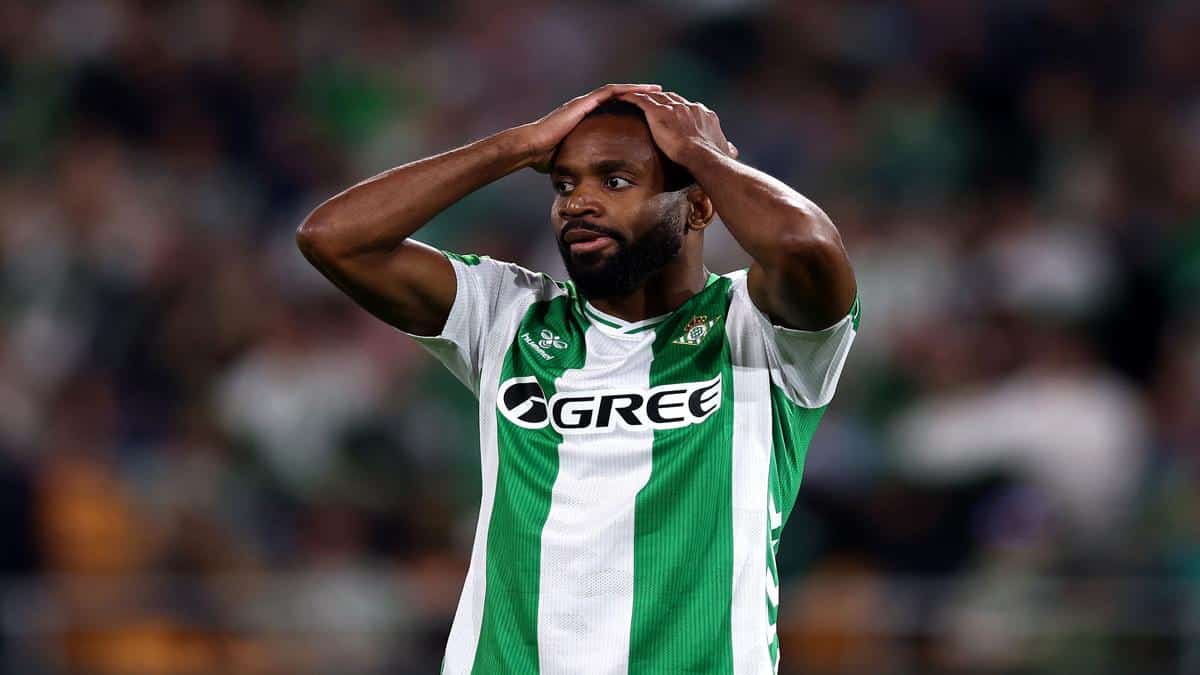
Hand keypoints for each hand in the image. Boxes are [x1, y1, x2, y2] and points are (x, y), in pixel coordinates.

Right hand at [519, 83, 663, 172]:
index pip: (612, 108)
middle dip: (639, 95)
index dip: (630, 107)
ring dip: (637, 90)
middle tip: (659, 95)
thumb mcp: (569, 156)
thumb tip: (585, 177)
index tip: (647, 110)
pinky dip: (626, 91)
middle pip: (618, 96)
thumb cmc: (544, 156)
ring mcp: (583, 103)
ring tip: (656, 90)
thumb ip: (579, 159)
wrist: (531, 148)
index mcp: (583, 117)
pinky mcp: (582, 104)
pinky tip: (641, 92)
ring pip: (617, 91)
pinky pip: (609, 93)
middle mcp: (584, 106)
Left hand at [615, 91, 737, 167]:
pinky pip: (641, 101)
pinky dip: (631, 98)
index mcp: (704, 114)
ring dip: (644, 96)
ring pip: (655, 97)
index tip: (673, 111)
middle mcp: (690, 107)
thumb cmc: (713, 159)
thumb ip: (727, 147)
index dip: (679, 108)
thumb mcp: (723, 150)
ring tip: (633, 97)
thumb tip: (733, 149)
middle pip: (672, 98)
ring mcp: (674, 108)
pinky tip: (621, 98)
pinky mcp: (658, 113)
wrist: (703, 157)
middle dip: (661, 99)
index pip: (688, 106)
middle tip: (651, 102)